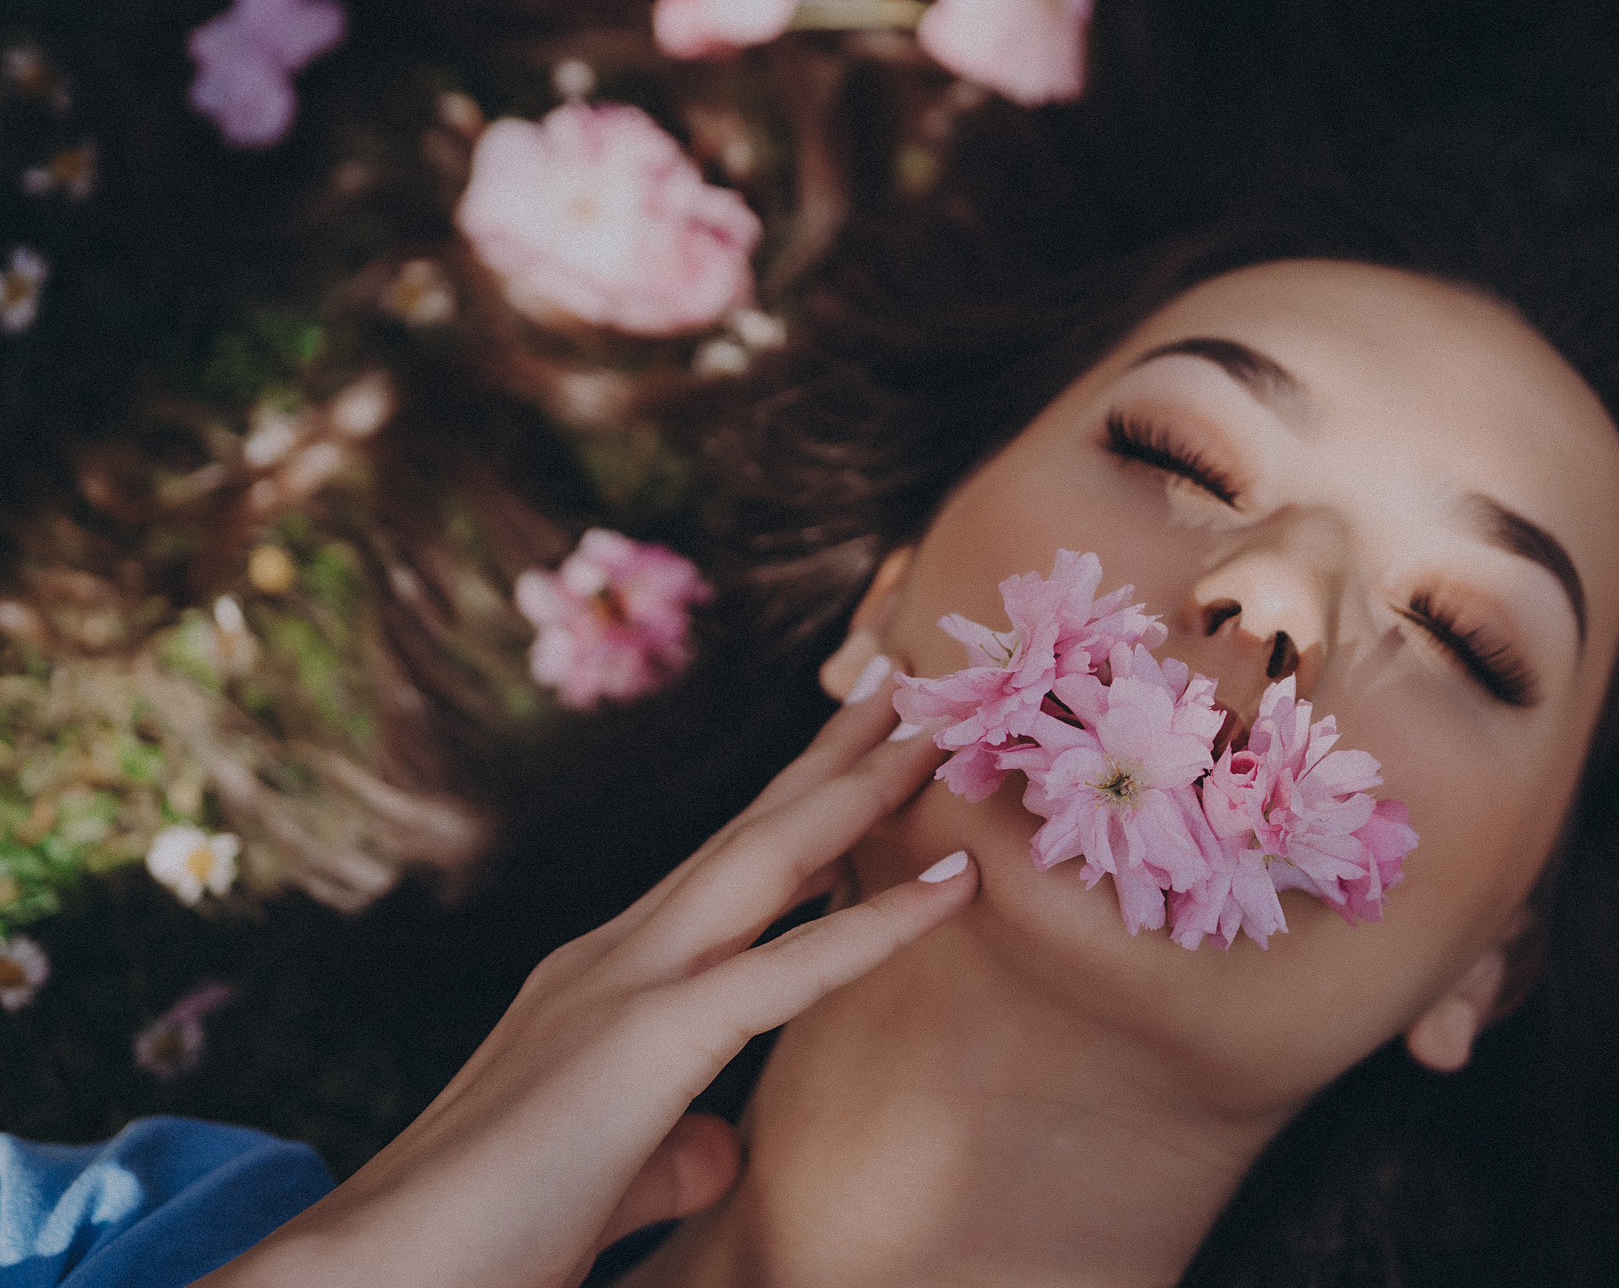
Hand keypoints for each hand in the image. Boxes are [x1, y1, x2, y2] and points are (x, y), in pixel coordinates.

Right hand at [197, 651, 973, 1287]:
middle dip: (830, 758)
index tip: (862, 761)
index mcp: (603, 984)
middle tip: (903, 686)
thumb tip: (724, 1144)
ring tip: (931, 730)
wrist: (369, 1281)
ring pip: (765, 860)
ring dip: (856, 791)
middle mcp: (612, 961)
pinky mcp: (643, 1043)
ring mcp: (622, 987)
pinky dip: (878, 921)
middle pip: (747, 834)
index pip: (721, 875)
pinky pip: (786, 969)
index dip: (796, 814)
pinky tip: (953, 886)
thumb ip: (670, 1147)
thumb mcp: (607, 1176)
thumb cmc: (481, 1244)